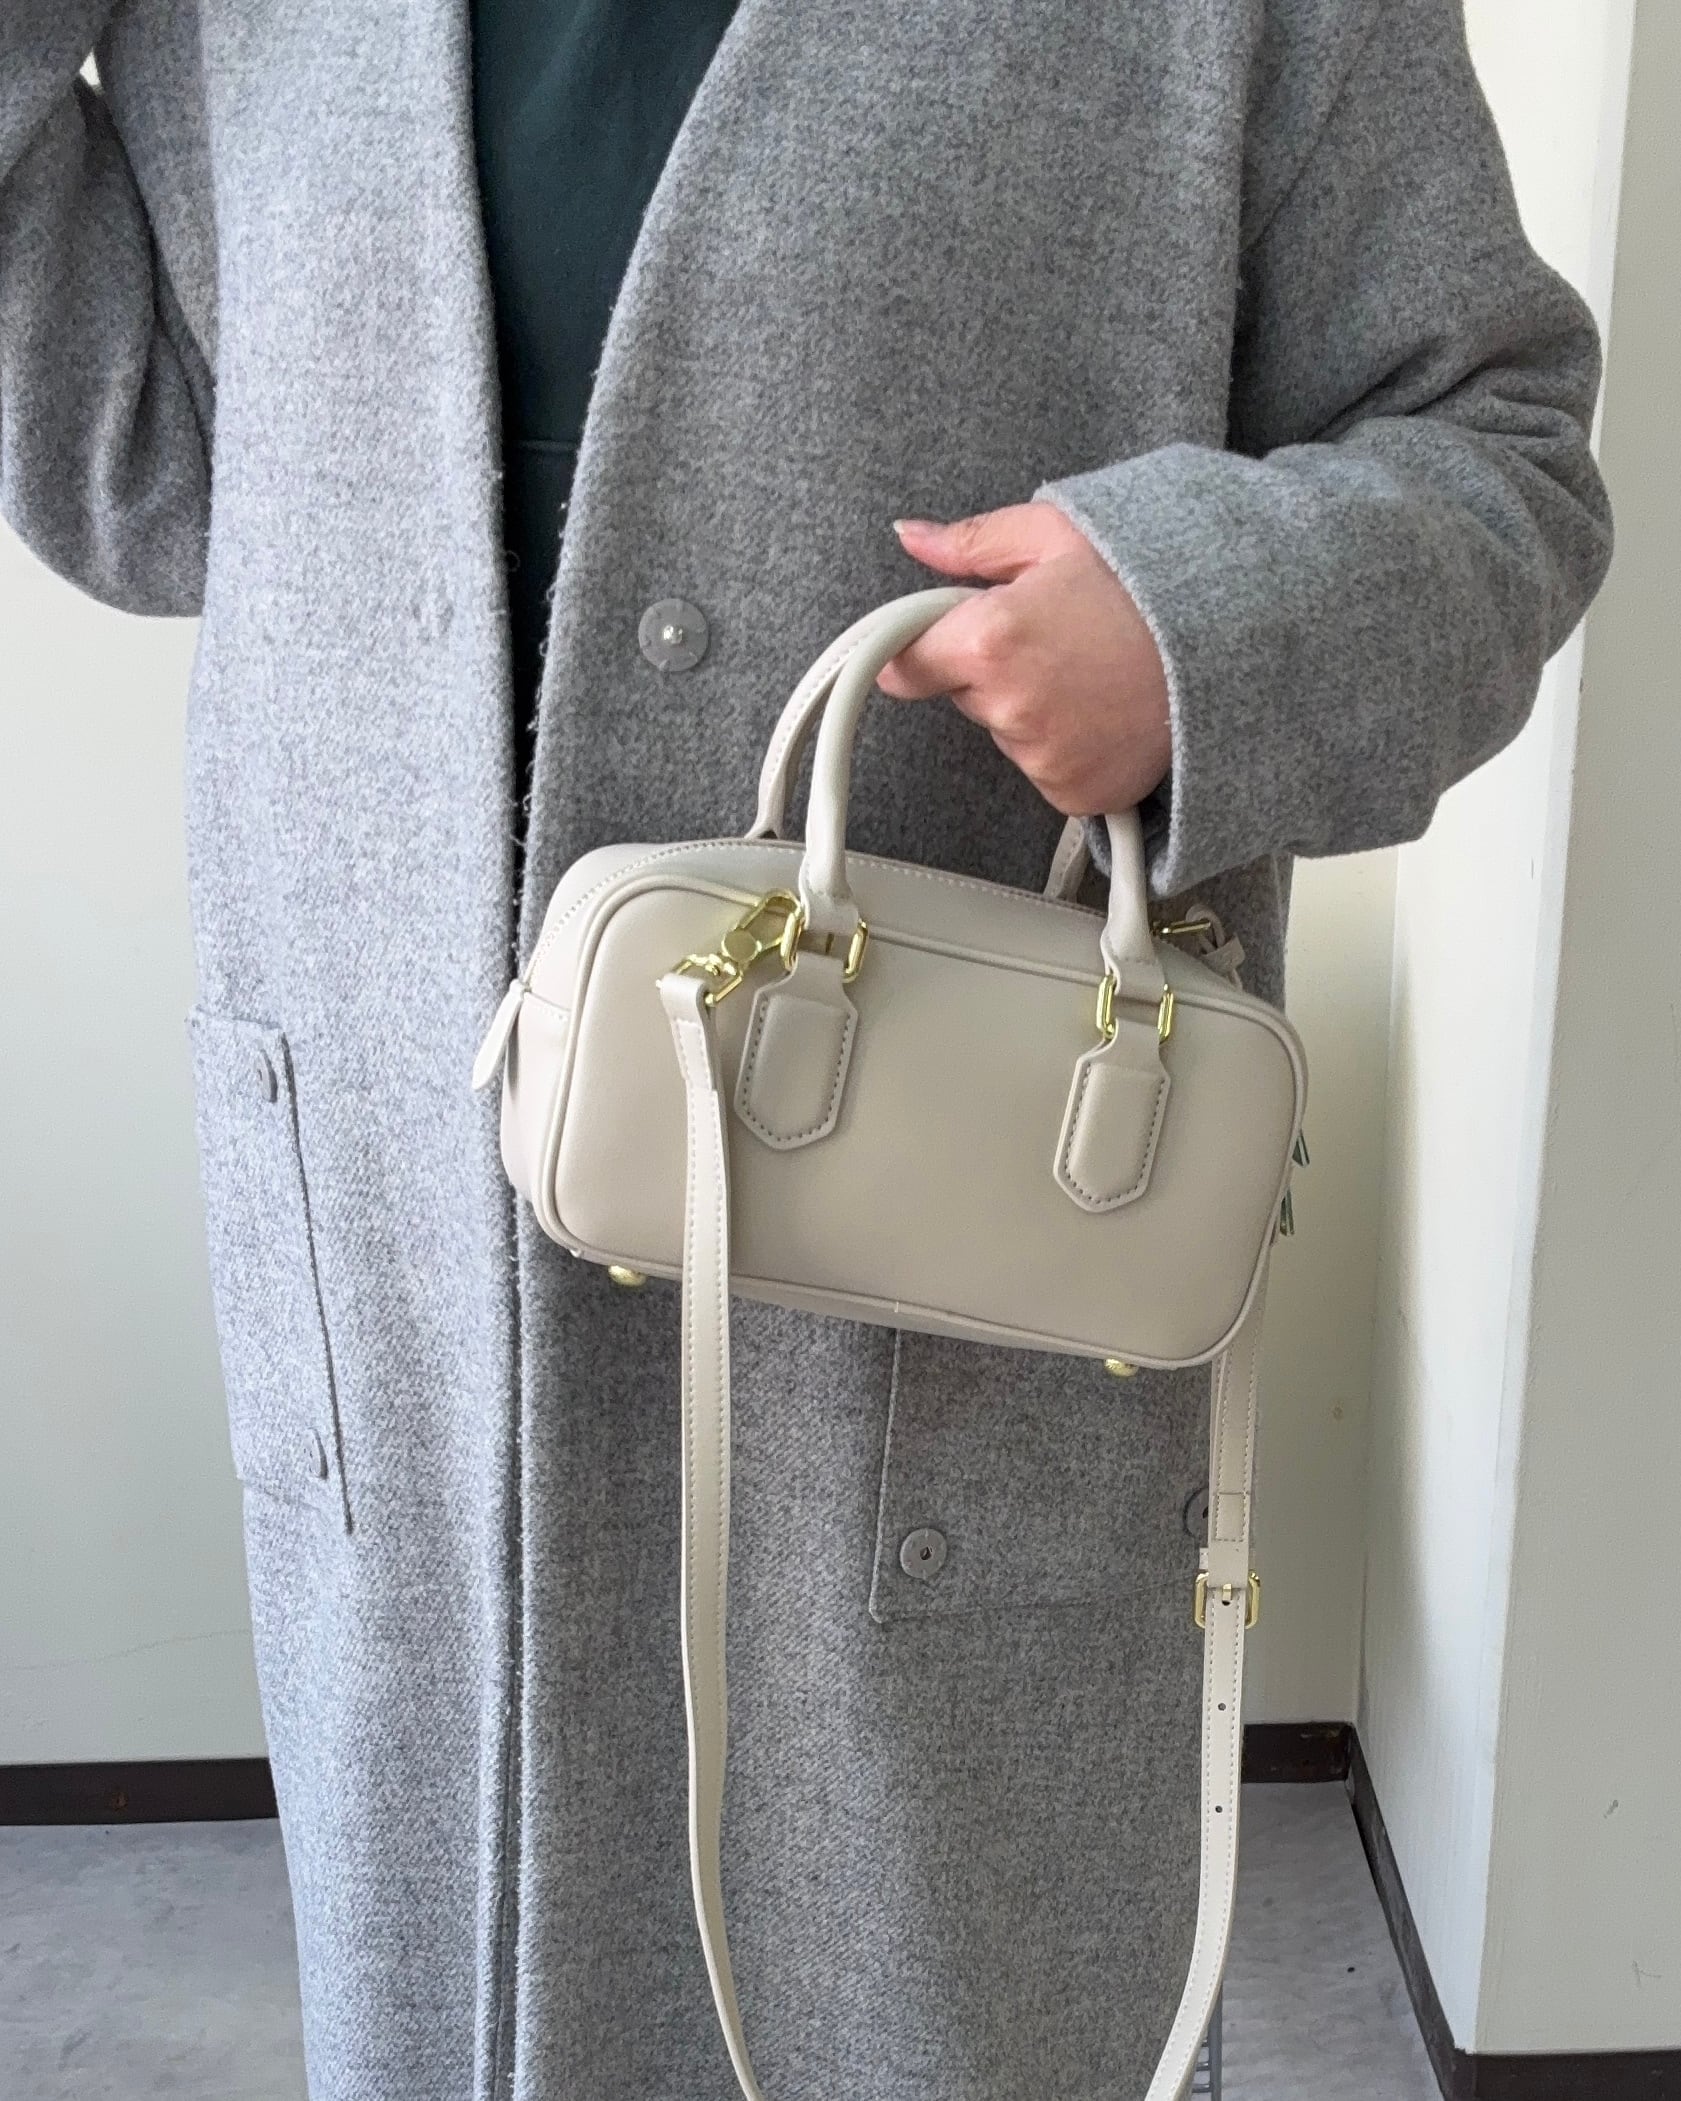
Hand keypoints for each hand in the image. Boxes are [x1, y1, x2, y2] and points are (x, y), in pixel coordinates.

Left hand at [879, 504, 1171, 816]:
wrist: (1236, 644)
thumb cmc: (1150, 581)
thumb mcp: (1059, 533)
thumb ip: (973, 542)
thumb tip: (910, 537)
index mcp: (991, 640)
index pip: (905, 663)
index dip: (915, 649)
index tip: (928, 644)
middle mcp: (1010, 709)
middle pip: (965, 695)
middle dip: (994, 668)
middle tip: (1057, 636)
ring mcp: (1043, 759)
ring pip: (1009, 733)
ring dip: (1033, 709)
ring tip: (1094, 673)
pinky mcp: (1075, 794)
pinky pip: (1047, 768)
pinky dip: (1068, 747)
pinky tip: (1108, 712)